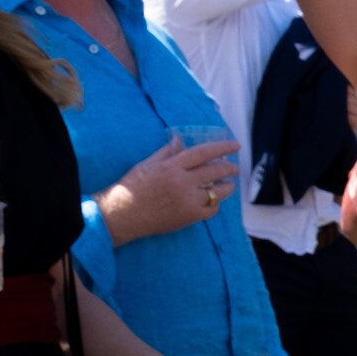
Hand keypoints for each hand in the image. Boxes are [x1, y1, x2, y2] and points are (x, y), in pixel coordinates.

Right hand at [96, 136, 240, 245]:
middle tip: (234, 168)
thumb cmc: (131, 188)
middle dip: (229, 168)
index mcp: (172, 166)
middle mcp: (182, 182)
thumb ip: (167, 152)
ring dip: (226, 187)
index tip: (235, 146)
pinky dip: (214, 204)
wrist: (121, 215)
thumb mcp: (147, 164)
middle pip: (215, 172)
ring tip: (227, 184)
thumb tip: (179, 138)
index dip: (222, 148)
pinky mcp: (189, 217)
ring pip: (218, 192)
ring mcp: (188, 201)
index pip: (203, 153)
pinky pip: (211, 209)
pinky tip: (212, 200)